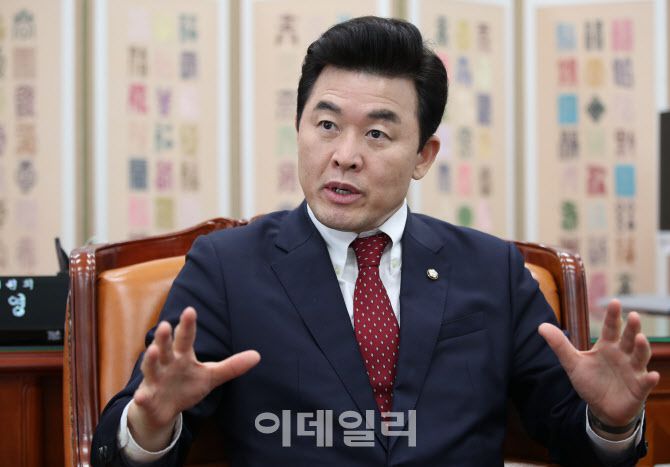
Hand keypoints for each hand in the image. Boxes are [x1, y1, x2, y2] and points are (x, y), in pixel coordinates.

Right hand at [128, 307, 259, 450]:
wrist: (164, 409)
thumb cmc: (186, 386)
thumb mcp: (211, 376)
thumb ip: (232, 366)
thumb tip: (258, 355)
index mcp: (182, 355)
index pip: (185, 338)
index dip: (187, 325)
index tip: (190, 310)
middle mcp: (166, 364)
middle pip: (164, 348)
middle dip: (164, 338)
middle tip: (164, 325)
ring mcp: (155, 380)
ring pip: (151, 368)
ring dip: (150, 360)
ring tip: (151, 351)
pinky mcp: (148, 398)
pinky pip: (143, 397)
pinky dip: (141, 397)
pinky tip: (140, 397)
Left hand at [538, 299, 658, 431]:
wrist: (601, 408)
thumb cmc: (591, 382)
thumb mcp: (573, 363)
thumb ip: (560, 345)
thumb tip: (541, 326)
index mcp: (607, 346)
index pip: (611, 328)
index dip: (613, 316)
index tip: (614, 302)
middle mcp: (622, 355)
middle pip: (628, 338)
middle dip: (631, 328)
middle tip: (632, 315)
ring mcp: (633, 370)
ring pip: (640, 356)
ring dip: (642, 348)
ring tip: (640, 339)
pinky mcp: (639, 388)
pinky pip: (646, 382)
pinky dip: (650, 379)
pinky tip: (652, 375)